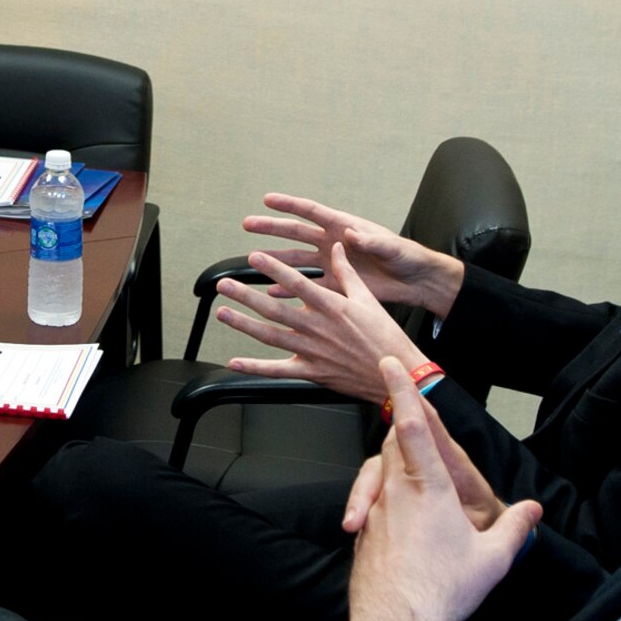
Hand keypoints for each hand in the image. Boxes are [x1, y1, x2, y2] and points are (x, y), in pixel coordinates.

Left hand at [218, 243, 424, 403]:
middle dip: (246, 295)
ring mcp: (312, 352)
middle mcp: (318, 328)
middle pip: (275, 308)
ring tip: (222, 312)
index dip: (273, 269)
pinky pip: (278, 371)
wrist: (397, 374)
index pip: (296, 283)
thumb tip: (338, 247)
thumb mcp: (368, 299)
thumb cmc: (385, 337)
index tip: (254, 258)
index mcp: (332, 307)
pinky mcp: (311, 373)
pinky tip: (235, 361)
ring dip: (244, 323)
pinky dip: (255, 367)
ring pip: (270, 335)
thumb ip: (347, 272)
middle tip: (225, 284)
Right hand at [243, 193, 466, 318]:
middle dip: (272, 229)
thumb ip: (371, 240)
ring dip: (277, 260)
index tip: (267, 200)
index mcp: (344, 226)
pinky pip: (308, 286)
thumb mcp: (391, 246)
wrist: (416, 280)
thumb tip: (350, 235)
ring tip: (254, 260)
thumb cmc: (407, 256)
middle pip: (296, 233)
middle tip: (248, 225)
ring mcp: (332, 263)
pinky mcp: (336, 284)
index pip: (311, 212)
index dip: (289, 205)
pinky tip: (273, 292)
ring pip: (297, 260)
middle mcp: (333, 242)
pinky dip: (290, 288)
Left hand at [342, 358, 540, 620]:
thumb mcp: (493, 557)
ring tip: (417, 489)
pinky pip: (373, 508)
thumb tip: (535, 511)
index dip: (402, 391)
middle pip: (392, 445)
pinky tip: (402, 531)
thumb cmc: (445, 589)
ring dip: (393, 470)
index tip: (388, 364)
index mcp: (429, 488)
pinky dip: (384, 505)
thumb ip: (515, 528)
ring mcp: (377, 514)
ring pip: (380, 475)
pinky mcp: (365, 537)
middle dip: (402, 431)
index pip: (413, 426)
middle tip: (413, 428)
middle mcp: (397, 493)